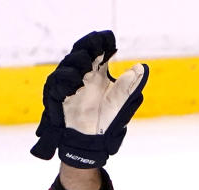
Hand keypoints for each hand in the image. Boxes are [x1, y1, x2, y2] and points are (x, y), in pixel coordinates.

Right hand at [30, 30, 148, 167]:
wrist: (91, 142)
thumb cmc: (105, 120)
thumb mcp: (120, 103)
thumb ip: (128, 86)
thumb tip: (141, 68)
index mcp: (98, 73)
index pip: (98, 50)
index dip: (103, 42)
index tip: (111, 39)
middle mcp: (83, 74)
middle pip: (82, 52)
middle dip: (89, 45)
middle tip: (98, 43)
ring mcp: (69, 84)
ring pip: (69, 65)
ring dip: (78, 62)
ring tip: (88, 62)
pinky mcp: (57, 96)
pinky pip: (57, 84)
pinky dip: (66, 81)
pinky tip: (75, 81)